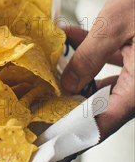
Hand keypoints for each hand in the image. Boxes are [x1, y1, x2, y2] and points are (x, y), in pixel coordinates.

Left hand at [61, 0, 134, 138]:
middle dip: (74, 98)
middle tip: (46, 97)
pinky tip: (71, 37)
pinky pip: (116, 61)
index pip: (105, 121)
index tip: (51, 133)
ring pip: (109, 82)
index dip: (76, 130)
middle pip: (106, 104)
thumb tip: (68, 84)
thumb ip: (88, 58)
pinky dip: (94, 52)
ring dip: (81, 73)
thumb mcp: (114, 27)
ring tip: (55, 64)